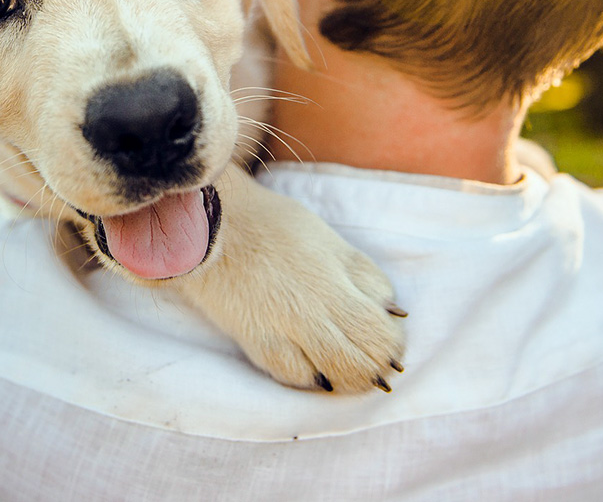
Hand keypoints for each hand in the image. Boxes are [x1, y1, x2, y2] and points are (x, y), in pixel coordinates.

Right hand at [172, 165, 405, 393]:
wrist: (210, 223)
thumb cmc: (270, 224)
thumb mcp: (327, 238)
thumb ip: (360, 273)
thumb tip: (392, 311)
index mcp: (340, 272)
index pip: (384, 322)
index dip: (392, 337)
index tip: (387, 339)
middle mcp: (319, 303)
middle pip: (368, 352)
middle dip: (378, 364)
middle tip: (375, 366)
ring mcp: (287, 324)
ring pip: (338, 372)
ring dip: (351, 379)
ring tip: (349, 375)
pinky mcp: (257, 339)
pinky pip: (295, 375)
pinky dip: (310, 379)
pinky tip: (313, 372)